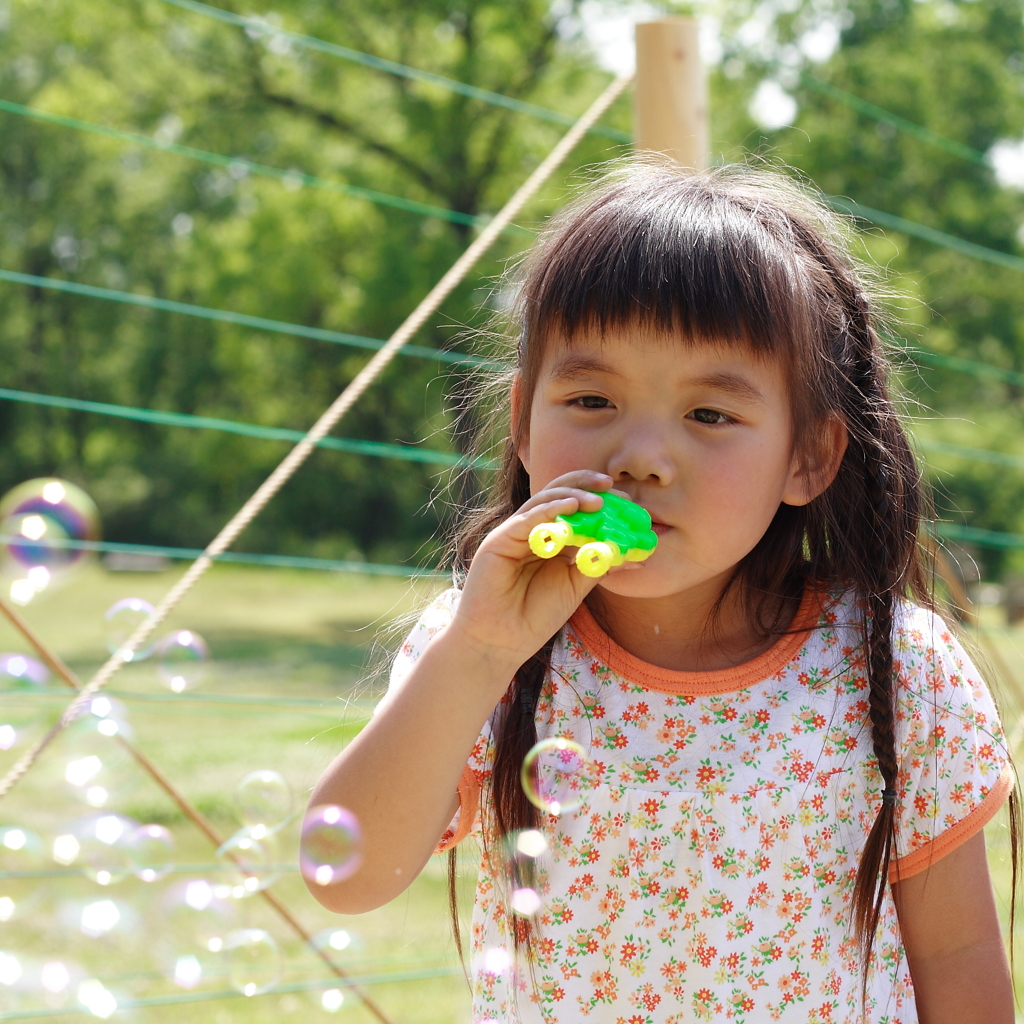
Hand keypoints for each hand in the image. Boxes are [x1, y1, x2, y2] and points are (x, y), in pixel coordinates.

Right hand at [449, 470, 625, 672]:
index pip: (577, 508)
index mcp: (553, 538)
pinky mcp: (500, 540)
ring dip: (572, 496)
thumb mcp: (576, 586)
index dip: (602, 500)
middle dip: (586, 485)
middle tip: (611, 486)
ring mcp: (516, 533)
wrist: (501, 641)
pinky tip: (571, 506)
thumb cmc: (536, 616)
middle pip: (560, 495)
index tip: (628, 502)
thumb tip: (634, 553)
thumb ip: (598, 564)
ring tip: (598, 501)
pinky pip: (527, 518)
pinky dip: (550, 509)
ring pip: (544, 501)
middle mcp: (534, 530)